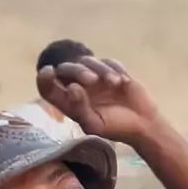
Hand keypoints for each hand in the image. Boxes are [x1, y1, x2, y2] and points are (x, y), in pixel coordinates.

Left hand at [36, 57, 158, 143]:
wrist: (143, 123)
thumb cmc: (116, 127)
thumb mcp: (95, 124)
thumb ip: (80, 107)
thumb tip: (71, 87)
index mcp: (69, 102)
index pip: (48, 87)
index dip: (44, 78)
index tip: (49, 71)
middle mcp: (78, 86)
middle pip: (67, 69)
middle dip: (78, 71)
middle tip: (93, 80)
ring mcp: (96, 77)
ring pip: (88, 60)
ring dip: (100, 69)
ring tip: (114, 82)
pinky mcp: (112, 70)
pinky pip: (108, 61)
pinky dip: (113, 67)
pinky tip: (122, 80)